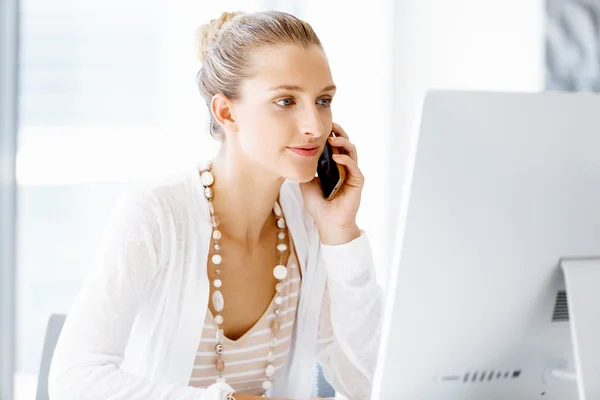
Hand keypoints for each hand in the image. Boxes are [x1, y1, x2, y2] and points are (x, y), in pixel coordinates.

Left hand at [300, 122, 363, 244]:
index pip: (334, 145)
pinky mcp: (357, 182)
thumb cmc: (318, 205)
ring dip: (343, 142)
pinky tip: (336, 157)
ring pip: (352, 151)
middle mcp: (344, 167)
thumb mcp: (306, 183)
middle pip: (345, 143)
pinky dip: (346, 159)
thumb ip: (306, 168)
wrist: (327, 223)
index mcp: (333, 165)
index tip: (322, 125)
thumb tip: (298, 153)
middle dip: (339, 132)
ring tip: (332, 139)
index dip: (330, 134)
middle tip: (331, 125)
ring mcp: (352, 173)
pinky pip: (354, 166)